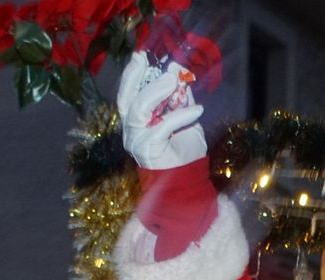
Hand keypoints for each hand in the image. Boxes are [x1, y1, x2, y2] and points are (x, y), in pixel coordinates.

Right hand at [117, 51, 206, 169]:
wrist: (186, 180)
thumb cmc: (183, 150)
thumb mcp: (184, 118)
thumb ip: (180, 99)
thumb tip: (180, 74)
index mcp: (135, 119)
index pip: (127, 93)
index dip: (132, 74)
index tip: (141, 55)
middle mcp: (130, 128)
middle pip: (126, 98)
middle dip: (137, 77)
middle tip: (151, 61)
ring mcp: (136, 139)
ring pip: (139, 108)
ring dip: (157, 91)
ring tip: (175, 81)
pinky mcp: (148, 148)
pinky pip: (163, 126)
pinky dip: (181, 116)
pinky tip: (198, 110)